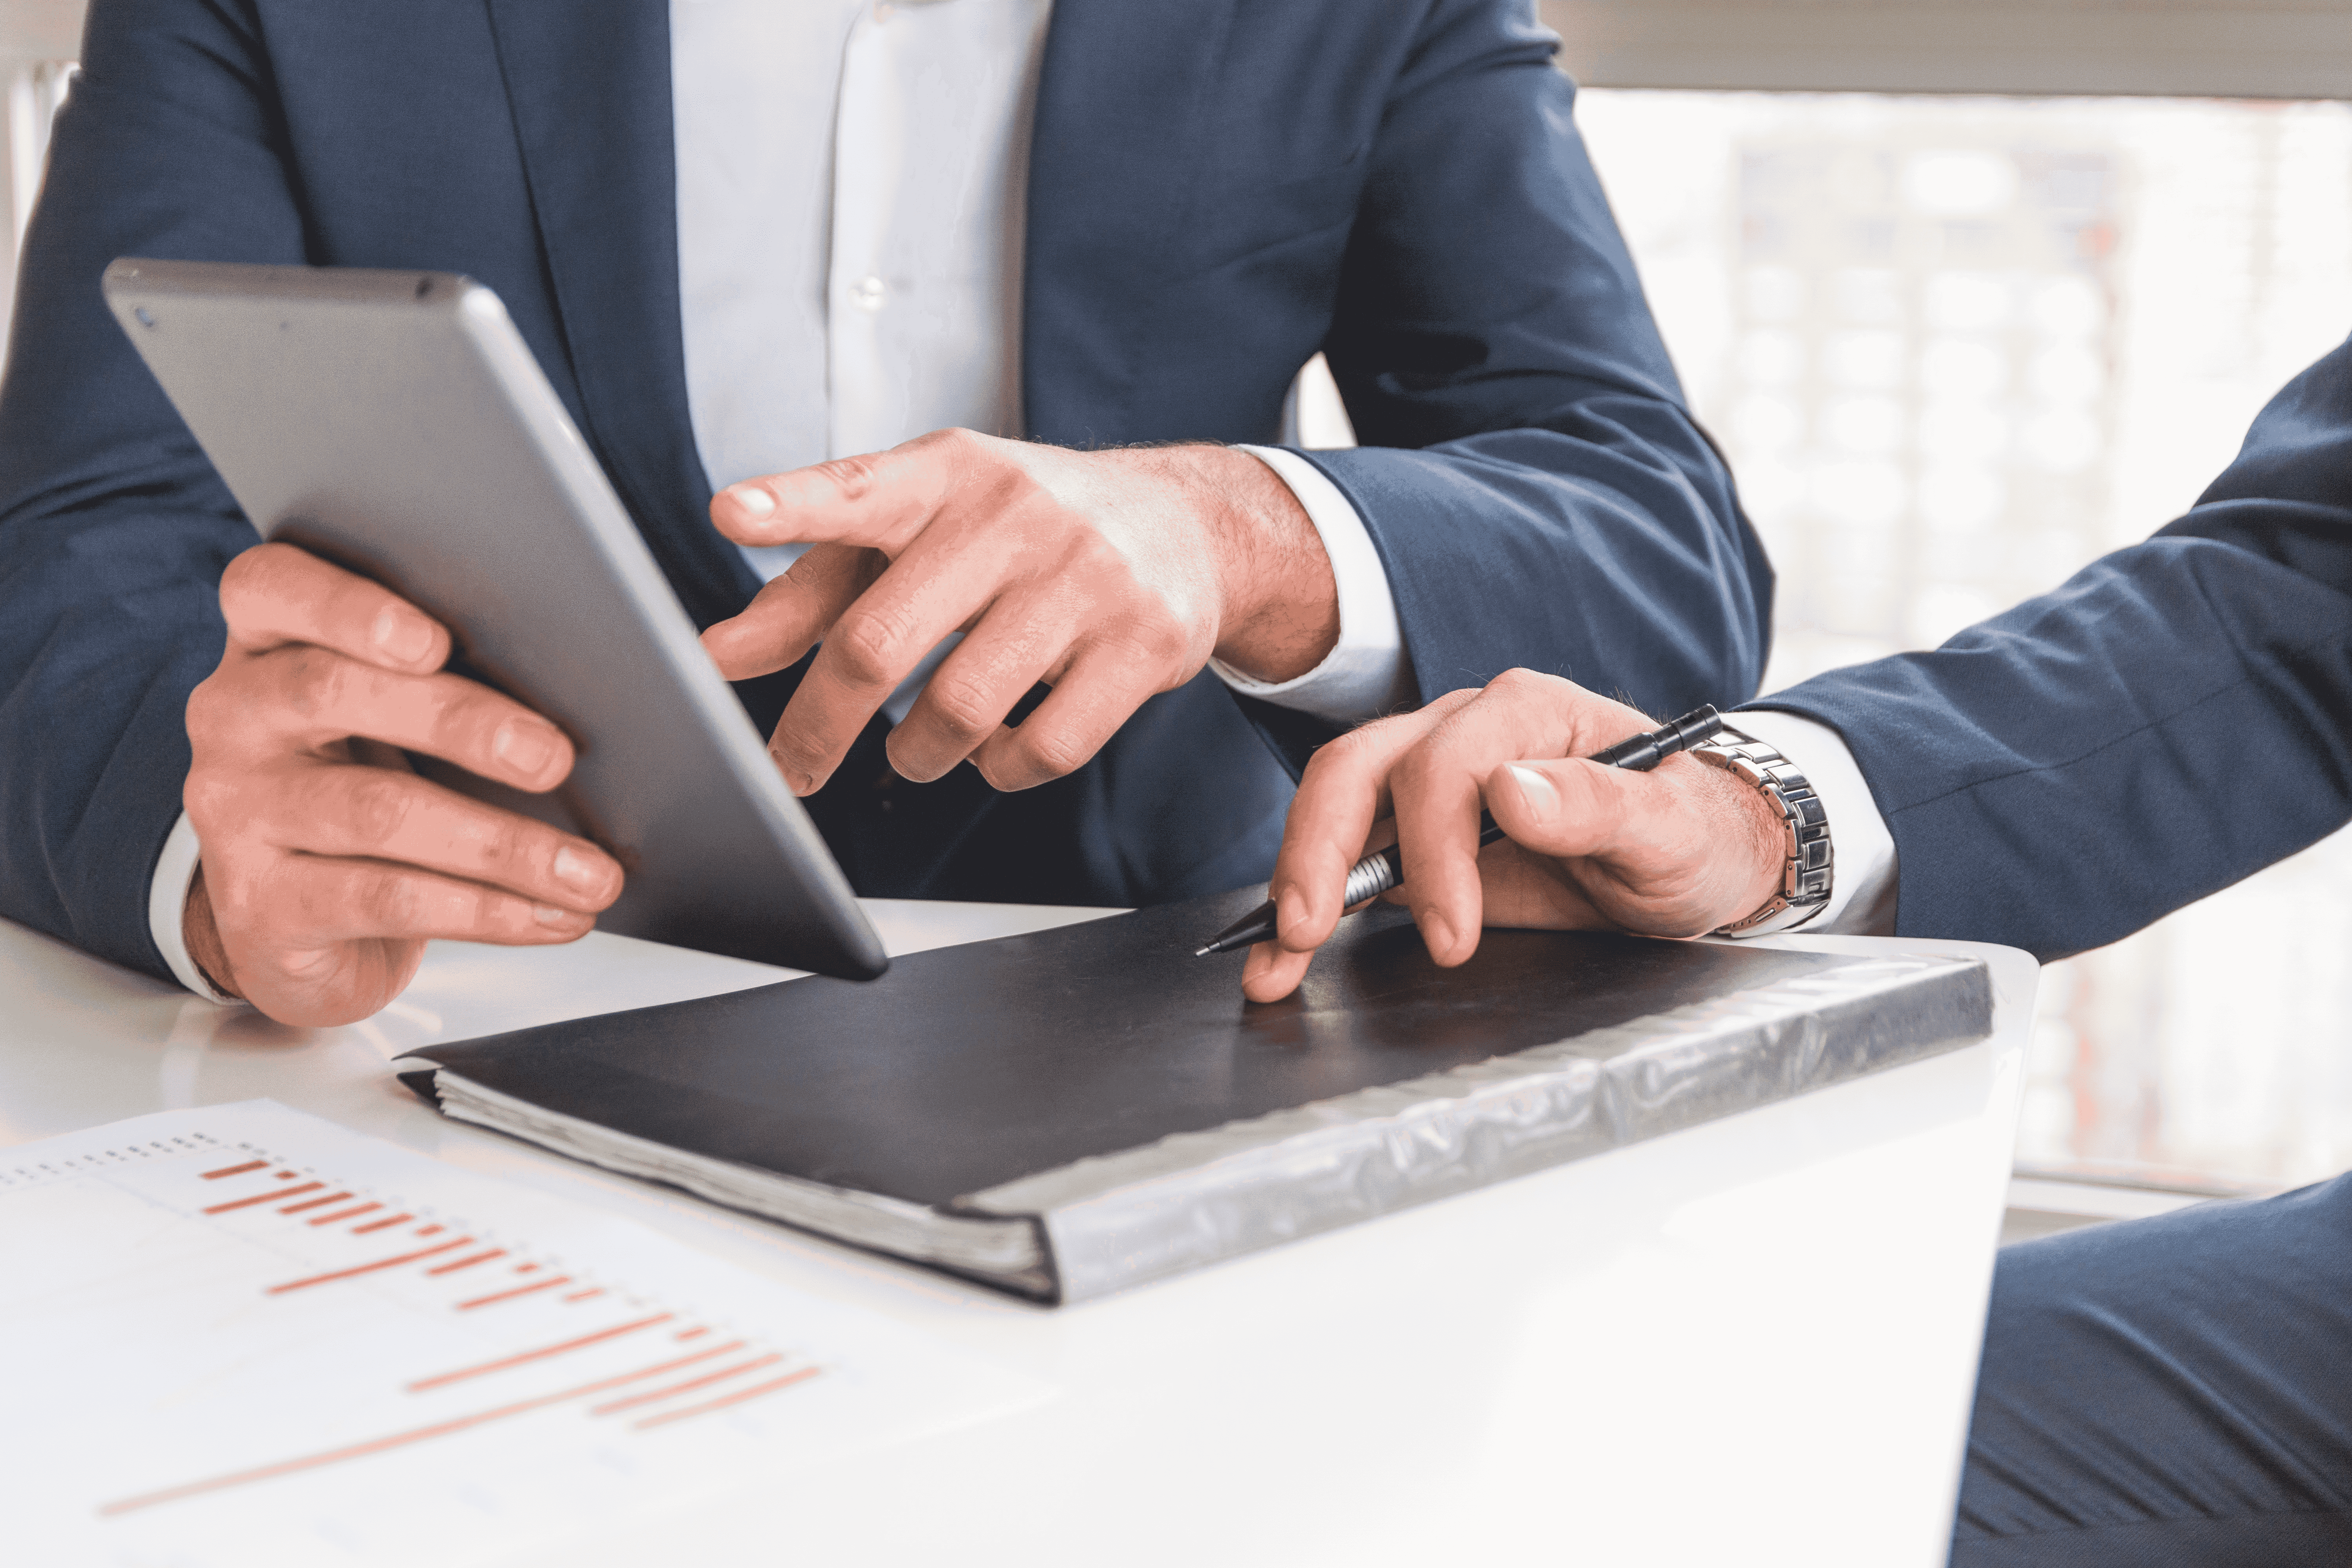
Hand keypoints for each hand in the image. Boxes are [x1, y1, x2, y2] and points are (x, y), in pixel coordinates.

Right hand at [182, 543, 624, 1025]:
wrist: (302, 924)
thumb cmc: (372, 789)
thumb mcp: (398, 723)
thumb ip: (460, 678)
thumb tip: (605, 688)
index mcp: (269, 644)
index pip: (271, 587)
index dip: (346, 605)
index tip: (434, 638)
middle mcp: (234, 717)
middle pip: (332, 691)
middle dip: (460, 721)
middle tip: (554, 758)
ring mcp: (235, 813)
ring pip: (376, 811)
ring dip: (504, 844)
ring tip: (591, 873)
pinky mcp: (261, 907)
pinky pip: (386, 898)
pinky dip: (488, 909)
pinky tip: (554, 916)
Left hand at [699, 429, 1337, 793]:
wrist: (1183, 525)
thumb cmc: (1018, 533)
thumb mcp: (918, 534)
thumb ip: (813, 591)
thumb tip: (720, 656)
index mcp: (944, 476)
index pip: (857, 489)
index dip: (791, 504)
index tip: (729, 514)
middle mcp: (1014, 516)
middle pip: (881, 641)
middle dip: (819, 725)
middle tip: (793, 770)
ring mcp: (1086, 578)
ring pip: (961, 710)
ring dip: (918, 754)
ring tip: (916, 748)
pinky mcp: (1144, 643)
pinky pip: (1044, 748)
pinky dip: (1001, 768)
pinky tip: (999, 745)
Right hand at [1240, 669, 1785, 1002]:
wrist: (1696, 863)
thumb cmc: (1692, 835)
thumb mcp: (1672, 827)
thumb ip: (1599, 802)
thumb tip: (1511, 788)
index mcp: (1527, 713)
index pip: (1446, 762)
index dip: (1434, 848)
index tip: (1450, 933)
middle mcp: (1466, 734)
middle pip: (1361, 768)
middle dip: (1321, 850)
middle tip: (1306, 931)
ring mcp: (1431, 782)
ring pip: (1336, 808)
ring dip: (1295, 881)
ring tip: (1274, 959)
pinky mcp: (1415, 836)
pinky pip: (1346, 858)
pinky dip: (1310, 904)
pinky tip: (1284, 955)